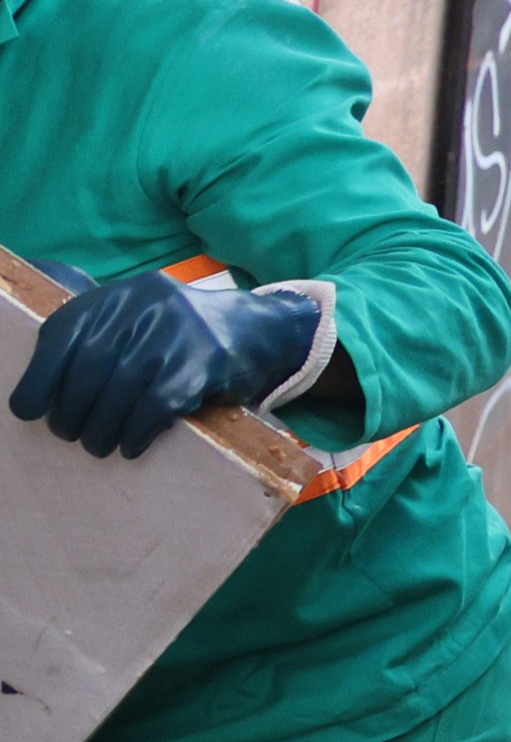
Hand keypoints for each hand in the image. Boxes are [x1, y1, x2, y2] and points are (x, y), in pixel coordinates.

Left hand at [13, 272, 317, 458]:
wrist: (253, 329)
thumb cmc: (175, 337)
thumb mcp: (132, 322)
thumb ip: (93, 341)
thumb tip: (39, 396)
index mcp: (118, 295)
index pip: (62, 334)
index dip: (39, 377)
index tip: (28, 411)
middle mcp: (145, 304)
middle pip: (90, 367)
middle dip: (71, 411)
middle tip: (70, 434)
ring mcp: (178, 329)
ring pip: (120, 390)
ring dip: (101, 429)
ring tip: (98, 446)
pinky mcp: (206, 359)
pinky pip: (156, 405)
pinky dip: (136, 432)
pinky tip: (130, 445)